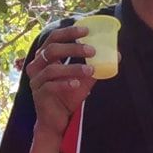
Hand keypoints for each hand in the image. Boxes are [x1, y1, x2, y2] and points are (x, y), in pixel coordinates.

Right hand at [26, 23, 96, 142]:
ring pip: (52, 68)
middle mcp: (37, 66)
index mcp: (46, 57)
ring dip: (73, 68)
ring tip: (90, 70)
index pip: (54, 38)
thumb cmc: (68, 96)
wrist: (58, 121)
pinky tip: (77, 84)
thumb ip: (94, 66)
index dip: (69, 32)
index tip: (86, 31)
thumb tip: (116, 55)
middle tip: (92, 50)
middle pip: (52, 50)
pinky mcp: (39, 94)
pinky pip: (50, 85)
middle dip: (73, 48)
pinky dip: (65, 83)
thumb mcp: (83, 79)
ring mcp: (36, 80)